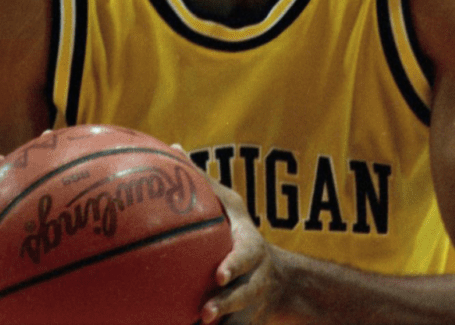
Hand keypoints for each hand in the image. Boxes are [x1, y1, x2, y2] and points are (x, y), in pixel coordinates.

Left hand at [200, 172, 285, 324]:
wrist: (281, 282)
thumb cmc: (241, 233)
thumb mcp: (232, 206)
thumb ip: (205, 182)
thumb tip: (173, 147)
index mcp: (252, 250)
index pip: (246, 257)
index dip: (234, 266)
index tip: (218, 274)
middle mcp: (255, 280)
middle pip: (244, 295)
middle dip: (227, 304)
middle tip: (205, 313)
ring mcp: (251, 307)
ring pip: (237, 321)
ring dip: (222, 324)